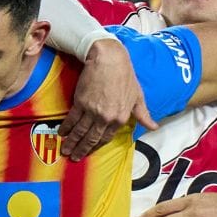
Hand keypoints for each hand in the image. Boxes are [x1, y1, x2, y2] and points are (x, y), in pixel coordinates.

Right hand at [60, 37, 154, 160]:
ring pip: (80, 131)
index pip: (106, 138)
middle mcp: (106, 118)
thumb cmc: (125, 75)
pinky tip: (62, 133)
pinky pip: (72, 119)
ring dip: (72, 142)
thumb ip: (143, 114)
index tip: (88, 153)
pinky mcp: (80, 102)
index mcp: (120, 118)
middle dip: (81, 149)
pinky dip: (66, 128)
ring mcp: (92, 111)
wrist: (109, 59)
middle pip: (91, 138)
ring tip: (65, 150)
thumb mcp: (137, 96)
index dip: (96, 147)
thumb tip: (153, 127)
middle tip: (73, 157)